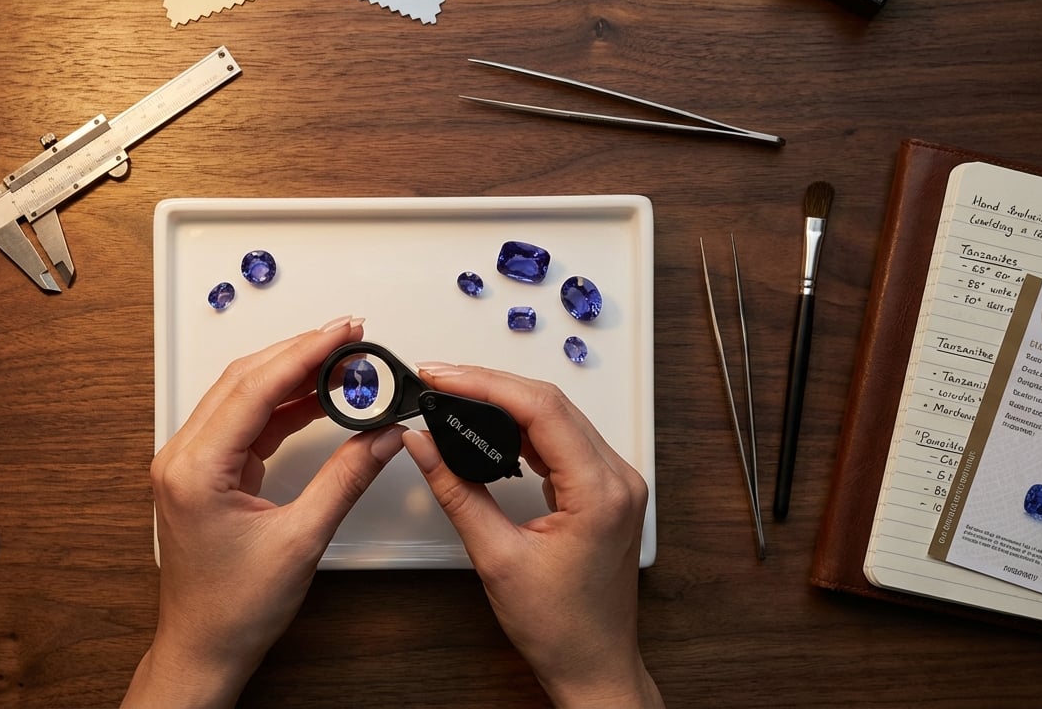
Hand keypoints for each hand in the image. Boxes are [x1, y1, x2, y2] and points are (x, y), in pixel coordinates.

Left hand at [124, 317, 405, 707]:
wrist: (205, 648)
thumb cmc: (234, 608)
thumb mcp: (302, 539)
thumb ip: (345, 478)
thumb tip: (382, 436)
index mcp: (196, 469)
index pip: (255, 388)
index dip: (304, 353)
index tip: (342, 332)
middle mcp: (184, 457)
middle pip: (246, 380)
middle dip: (300, 353)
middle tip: (350, 337)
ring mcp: (192, 463)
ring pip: (245, 395)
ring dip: (293, 375)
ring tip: (343, 361)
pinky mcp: (206, 472)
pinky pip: (246, 422)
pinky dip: (284, 405)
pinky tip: (319, 398)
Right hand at [403, 364, 662, 708]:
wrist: (593, 665)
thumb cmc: (560, 628)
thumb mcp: (496, 557)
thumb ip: (457, 491)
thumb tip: (423, 444)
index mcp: (600, 491)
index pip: (541, 409)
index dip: (485, 383)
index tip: (441, 375)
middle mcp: (617, 478)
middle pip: (550, 403)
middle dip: (490, 384)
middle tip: (438, 378)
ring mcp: (615, 482)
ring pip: (557, 415)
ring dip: (505, 400)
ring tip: (454, 393)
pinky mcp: (604, 490)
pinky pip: (562, 439)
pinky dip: (523, 426)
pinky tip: (489, 423)